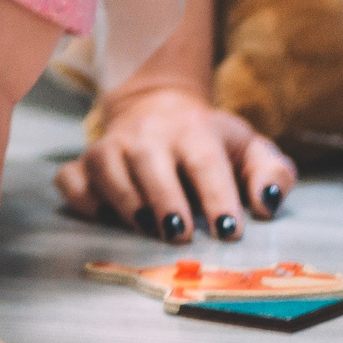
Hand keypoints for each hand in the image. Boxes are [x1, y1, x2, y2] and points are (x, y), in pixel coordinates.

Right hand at [54, 81, 295, 242]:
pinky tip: (103, 214)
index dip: (217, 196)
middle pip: (150, 162)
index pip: (205, 161)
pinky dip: (82, 197)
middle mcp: (147, 134)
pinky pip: (72, 178)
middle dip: (164, 200)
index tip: (229, 230)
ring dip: (125, 201)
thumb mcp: (248, 147)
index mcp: (193, 129)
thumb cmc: (208, 141)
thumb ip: (271, 172)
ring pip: (106, 167)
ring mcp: (111, 146)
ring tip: (147, 229)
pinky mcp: (84, 162)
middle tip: (180, 235)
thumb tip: (268, 204)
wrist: (158, 107)